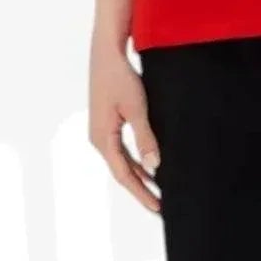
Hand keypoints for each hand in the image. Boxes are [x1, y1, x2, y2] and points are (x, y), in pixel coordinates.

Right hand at [89, 36, 160, 215]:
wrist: (106, 53)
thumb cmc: (120, 77)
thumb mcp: (137, 108)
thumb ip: (146, 138)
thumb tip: (154, 166)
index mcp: (102, 139)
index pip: (124, 175)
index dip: (142, 193)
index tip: (159, 207)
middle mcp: (99, 139)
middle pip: (122, 172)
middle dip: (142, 190)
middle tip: (161, 207)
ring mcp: (102, 132)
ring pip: (123, 162)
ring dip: (141, 177)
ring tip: (159, 192)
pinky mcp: (108, 125)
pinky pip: (122, 151)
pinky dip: (137, 161)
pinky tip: (151, 167)